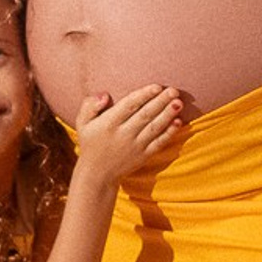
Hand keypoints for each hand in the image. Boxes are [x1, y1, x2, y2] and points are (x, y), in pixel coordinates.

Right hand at [72, 84, 186, 184]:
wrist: (97, 174)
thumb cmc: (91, 143)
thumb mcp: (82, 123)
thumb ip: (89, 105)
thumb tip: (105, 95)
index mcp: (108, 124)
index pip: (128, 106)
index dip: (143, 95)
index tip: (157, 86)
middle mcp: (123, 135)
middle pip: (145, 115)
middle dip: (161, 102)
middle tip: (173, 90)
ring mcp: (135, 146)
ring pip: (154, 128)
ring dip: (168, 114)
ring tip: (179, 102)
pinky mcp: (144, 156)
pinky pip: (159, 143)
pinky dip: (169, 133)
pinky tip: (178, 122)